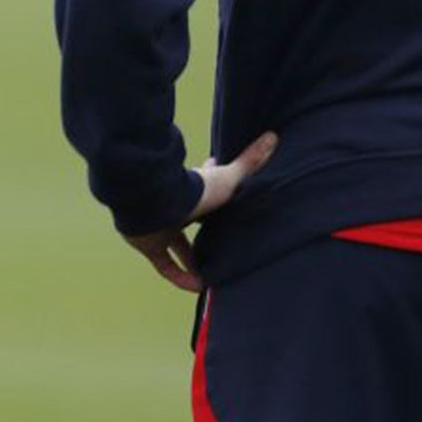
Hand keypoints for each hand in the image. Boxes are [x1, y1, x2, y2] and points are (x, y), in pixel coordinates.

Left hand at [123, 131, 275, 292]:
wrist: (156, 202)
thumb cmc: (194, 189)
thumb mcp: (228, 177)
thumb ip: (249, 161)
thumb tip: (273, 135)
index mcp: (190, 192)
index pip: (203, 194)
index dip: (214, 199)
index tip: (226, 206)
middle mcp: (174, 209)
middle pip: (189, 222)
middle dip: (203, 234)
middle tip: (222, 247)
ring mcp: (159, 227)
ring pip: (176, 246)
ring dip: (192, 261)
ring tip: (212, 275)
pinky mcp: (149, 245)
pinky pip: (164, 265)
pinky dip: (179, 277)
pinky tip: (197, 285)